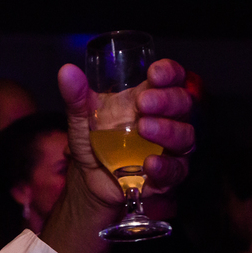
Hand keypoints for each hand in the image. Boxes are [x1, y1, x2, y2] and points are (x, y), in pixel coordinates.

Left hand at [59, 59, 193, 207]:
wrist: (89, 181)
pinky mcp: (168, 174)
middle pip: (183, 104)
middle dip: (167, 100)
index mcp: (151, 99)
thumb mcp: (81, 119)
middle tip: (144, 102)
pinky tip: (149, 163)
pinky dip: (164, 167)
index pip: (172, 79)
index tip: (155, 73)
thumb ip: (77, 97)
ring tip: (144, 128)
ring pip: (184, 136)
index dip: (169, 73)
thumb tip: (66, 71)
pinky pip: (175, 170)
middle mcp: (167, 120)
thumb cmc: (93, 143)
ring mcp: (170, 148)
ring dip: (167, 130)